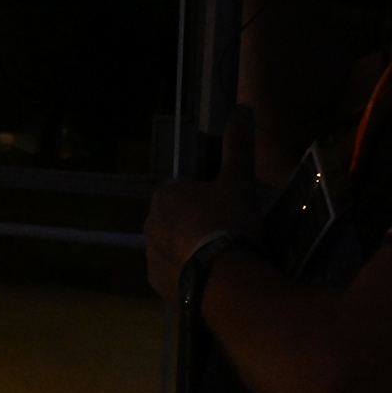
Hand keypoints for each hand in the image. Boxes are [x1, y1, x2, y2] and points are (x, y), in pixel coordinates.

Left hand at [145, 112, 264, 297]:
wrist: (225, 277)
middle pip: (179, 221)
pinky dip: (188, 275)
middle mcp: (149, 225)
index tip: (229, 211)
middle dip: (198, 225)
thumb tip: (242, 106)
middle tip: (229, 235)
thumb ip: (238, 145)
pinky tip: (210, 277)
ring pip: (174, 248)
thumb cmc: (229, 221)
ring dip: (192, 251)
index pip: (187, 192)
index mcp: (164, 196)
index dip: (210, 200)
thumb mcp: (238, 179)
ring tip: (222, 259)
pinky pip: (174, 275)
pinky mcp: (158, 286)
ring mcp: (151, 257)